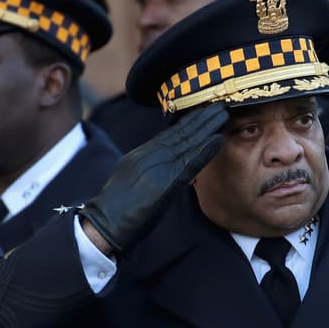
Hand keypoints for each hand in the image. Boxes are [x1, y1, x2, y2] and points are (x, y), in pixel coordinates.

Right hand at [80, 101, 229, 253]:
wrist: (104, 224)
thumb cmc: (117, 208)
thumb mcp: (130, 178)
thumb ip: (147, 167)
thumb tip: (162, 165)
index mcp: (142, 154)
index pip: (170, 134)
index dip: (189, 121)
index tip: (205, 110)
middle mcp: (150, 155)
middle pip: (180, 132)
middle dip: (201, 118)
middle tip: (220, 103)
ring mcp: (157, 167)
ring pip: (187, 143)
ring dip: (207, 128)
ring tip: (223, 114)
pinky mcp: (165, 183)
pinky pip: (189, 164)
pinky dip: (204, 151)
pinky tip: (217, 140)